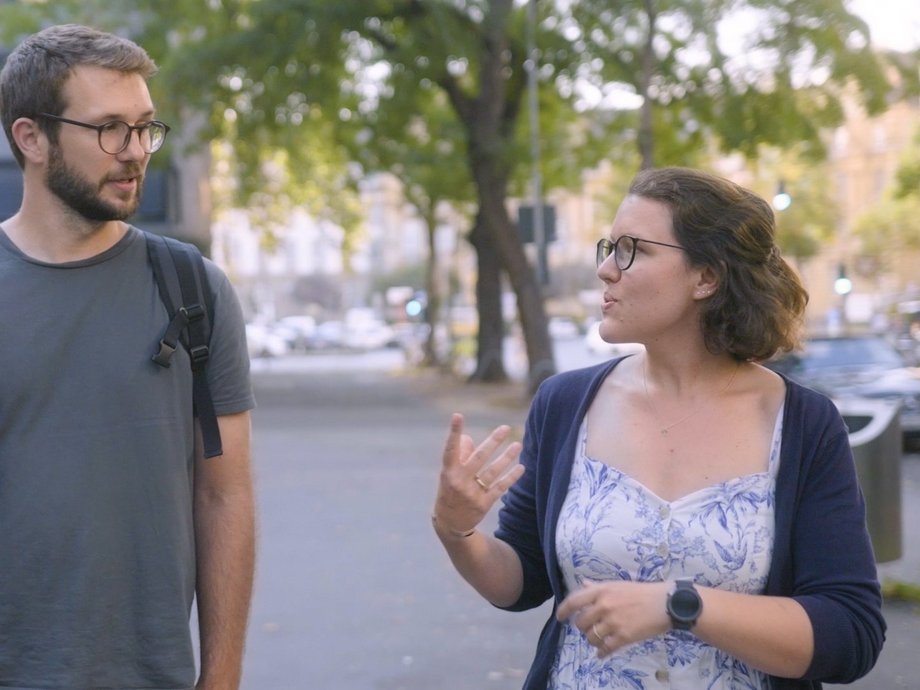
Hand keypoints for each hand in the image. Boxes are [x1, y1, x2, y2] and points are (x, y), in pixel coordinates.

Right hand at [432, 413, 523, 538]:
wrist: (450, 524)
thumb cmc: (450, 491)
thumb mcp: (448, 474)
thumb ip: (459, 456)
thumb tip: (469, 438)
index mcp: (448, 471)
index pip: (451, 448)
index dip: (454, 432)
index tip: (458, 415)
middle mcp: (459, 481)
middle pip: (479, 457)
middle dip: (493, 441)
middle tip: (506, 428)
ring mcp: (472, 494)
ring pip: (493, 471)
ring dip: (507, 457)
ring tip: (518, 444)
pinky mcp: (483, 504)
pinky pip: (500, 487)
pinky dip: (511, 477)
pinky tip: (521, 467)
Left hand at [556, 580, 671, 656]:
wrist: (665, 603)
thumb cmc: (641, 592)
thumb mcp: (617, 585)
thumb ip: (598, 587)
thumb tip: (583, 585)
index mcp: (601, 591)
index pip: (574, 601)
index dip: (563, 610)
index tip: (559, 617)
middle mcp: (604, 606)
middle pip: (581, 622)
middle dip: (583, 627)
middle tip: (589, 628)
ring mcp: (613, 622)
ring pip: (591, 637)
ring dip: (592, 640)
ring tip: (599, 639)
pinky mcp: (623, 637)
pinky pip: (605, 648)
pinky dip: (601, 652)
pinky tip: (602, 653)